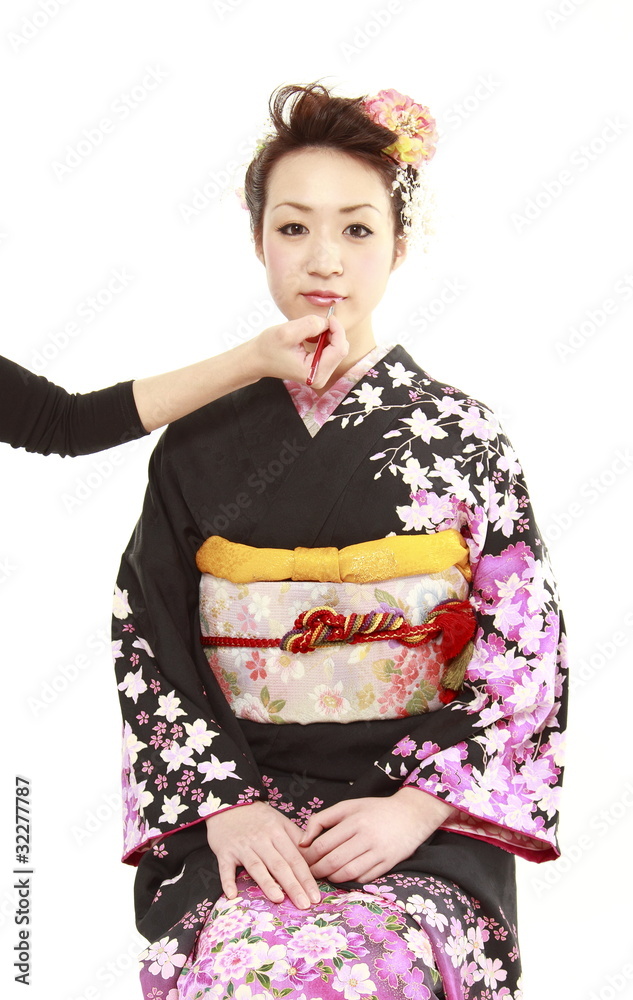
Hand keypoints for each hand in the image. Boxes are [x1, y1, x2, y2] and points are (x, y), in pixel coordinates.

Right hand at [205, 801, 321, 908]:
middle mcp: (261, 840)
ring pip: (257, 866)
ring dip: (267, 883)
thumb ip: (297, 837)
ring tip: (279, 899)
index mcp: (277, 832)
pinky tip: (232, 895)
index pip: (295, 858)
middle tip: (305, 905)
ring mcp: (242, 846)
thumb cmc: (258, 817)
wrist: (229, 804)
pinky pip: (226, 868)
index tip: (316, 896)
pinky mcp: (224, 851)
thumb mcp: (280, 821)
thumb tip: (313, 855)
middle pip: (279, 865)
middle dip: (293, 886)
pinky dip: (228, 881)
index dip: (306, 878)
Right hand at [251, 313, 348, 387]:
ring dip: (327, 335)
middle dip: (332, 333)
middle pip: (341, 349)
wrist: (258, 358)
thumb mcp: (287, 332)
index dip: (337, 330)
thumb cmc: (268, 347)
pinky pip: (331, 350)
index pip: (339, 349)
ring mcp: (321, 374)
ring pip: (338, 348)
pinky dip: (324, 339)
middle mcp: (320, 377)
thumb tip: (327, 322)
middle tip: (317, 323)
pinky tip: (311, 338)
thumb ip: (310, 325)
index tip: (328, 317)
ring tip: (309, 333)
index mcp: (314, 373)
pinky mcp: (319, 369)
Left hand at [298, 790, 457, 884]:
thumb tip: (302, 842)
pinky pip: (364, 878)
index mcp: (354, 821)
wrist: (411, 815)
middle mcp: (366, 837)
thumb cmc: (375, 810)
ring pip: (347, 873)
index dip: (309, 857)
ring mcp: (379, 852)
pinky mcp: (388, 864)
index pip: (323, 845)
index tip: (303, 860)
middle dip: (317, 871)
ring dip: (332, 878)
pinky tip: (343, 876)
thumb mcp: (347, 806)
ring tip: (325, 876)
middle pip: (333, 861)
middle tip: (310, 873)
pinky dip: (350, 880)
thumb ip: (322, 820)